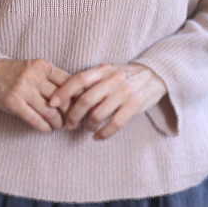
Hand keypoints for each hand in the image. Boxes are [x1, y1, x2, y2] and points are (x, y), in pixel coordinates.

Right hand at [0, 58, 74, 131]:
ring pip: (50, 111)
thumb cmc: (17, 72)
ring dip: (58, 123)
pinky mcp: (13, 103)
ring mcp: (23, 90)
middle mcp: (34, 77)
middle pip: (61, 99)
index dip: (78, 97)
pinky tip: (47, 128)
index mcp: (43, 66)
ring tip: (61, 126)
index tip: (82, 107)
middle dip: (70, 114)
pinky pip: (34, 119)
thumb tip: (75, 96)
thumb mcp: (36, 68)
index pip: (69, 82)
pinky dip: (44, 127)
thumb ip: (53, 78)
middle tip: (74, 122)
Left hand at [49, 63, 167, 139]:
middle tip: (68, 124)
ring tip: (86, 128)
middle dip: (72, 115)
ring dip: (88, 125)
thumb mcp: (108, 70)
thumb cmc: (125, 75)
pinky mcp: (134, 106)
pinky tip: (97, 136)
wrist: (155, 75)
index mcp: (103, 70)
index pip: (78, 80)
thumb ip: (91, 79)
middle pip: (85, 100)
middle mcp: (112, 80)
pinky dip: (103, 133)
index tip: (52, 104)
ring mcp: (124, 93)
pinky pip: (115, 124)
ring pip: (98, 114)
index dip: (63, 92)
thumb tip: (67, 94)